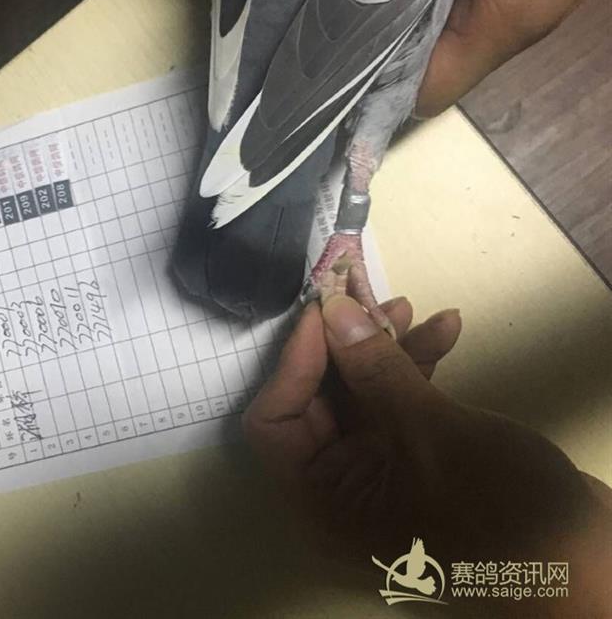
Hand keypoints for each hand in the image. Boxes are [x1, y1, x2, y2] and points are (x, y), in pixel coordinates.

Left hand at [243, 295, 611, 614]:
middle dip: (342, 343)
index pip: (274, 423)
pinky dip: (414, 366)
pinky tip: (445, 330)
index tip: (324, 310)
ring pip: (360, 395)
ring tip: (409, 307)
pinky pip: (396, 404)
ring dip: (381, 347)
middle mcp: (339, 488)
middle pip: (316, 400)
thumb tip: (333, 313)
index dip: (294, 362)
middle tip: (364, 294)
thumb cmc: (499, 508)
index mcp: (322, 500)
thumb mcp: (429, 432)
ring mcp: (377, 472)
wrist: (582, 560)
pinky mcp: (414, 457)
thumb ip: (375, 370)